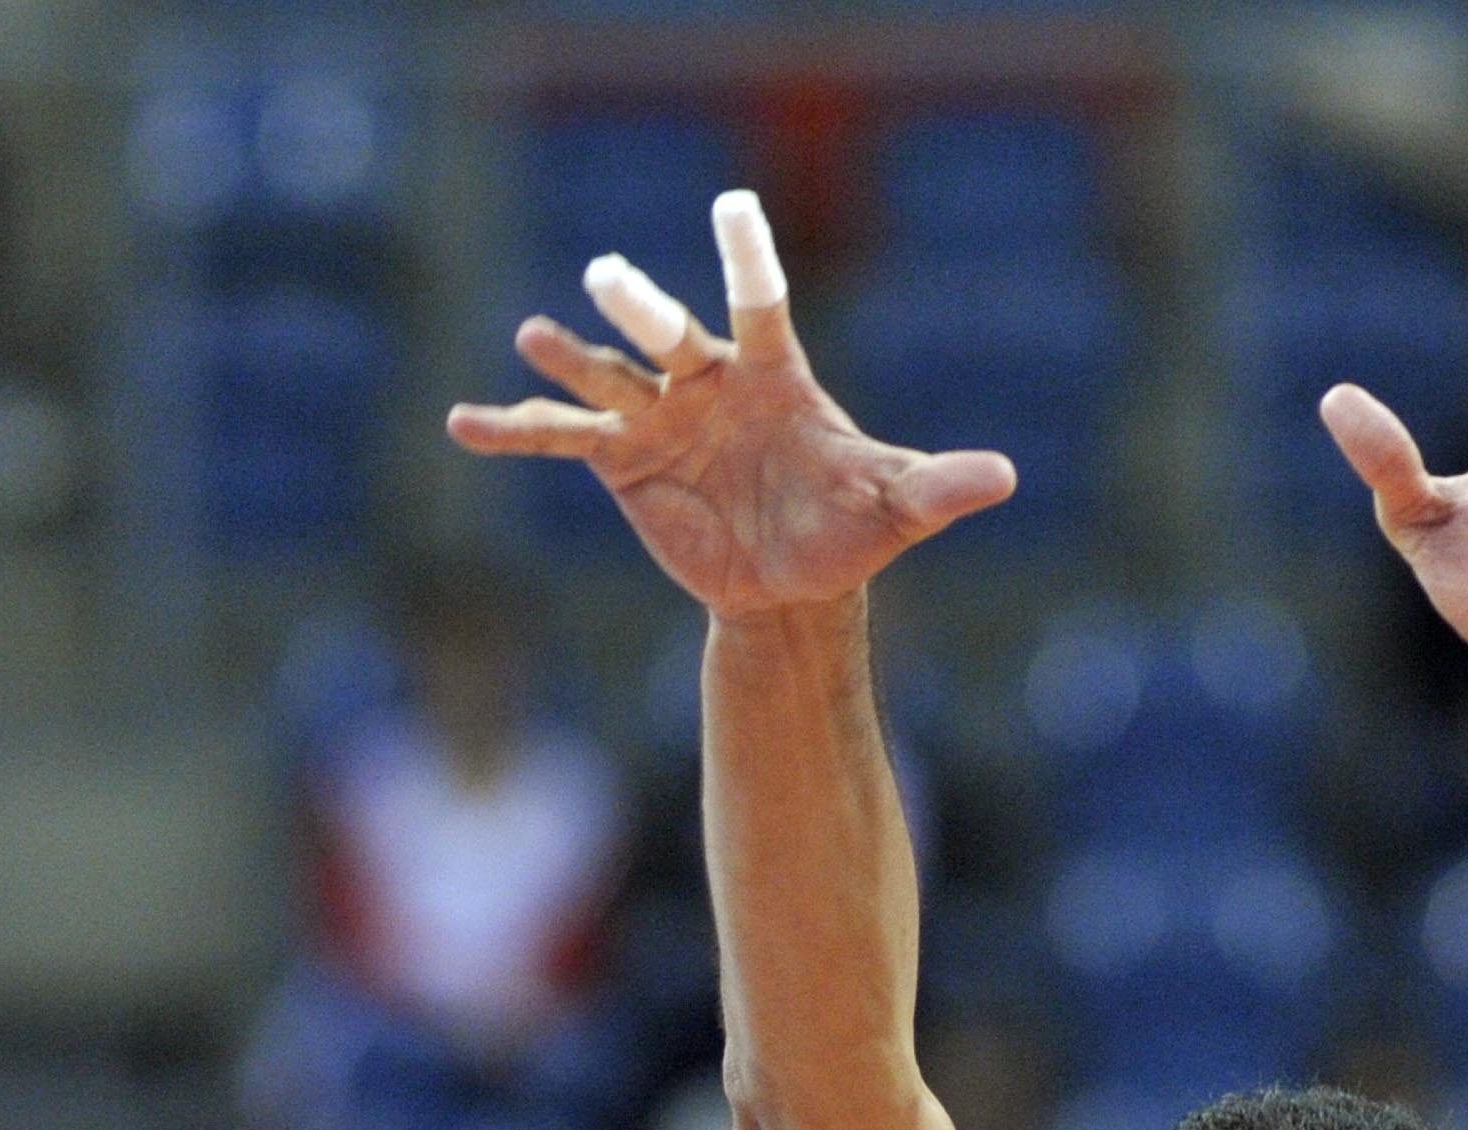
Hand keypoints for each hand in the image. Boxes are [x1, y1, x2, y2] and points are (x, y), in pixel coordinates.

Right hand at [450, 192, 1016, 619]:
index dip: (747, 258)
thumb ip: (938, 486)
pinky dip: (514, 430)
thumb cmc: (845, 530)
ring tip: (533, 335)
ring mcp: (659, 417)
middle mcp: (708, 381)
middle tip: (607, 278)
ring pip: (609, 377)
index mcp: (773, 373)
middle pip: (670, 334)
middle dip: (641, 310)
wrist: (789, 584)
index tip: (731, 206)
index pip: (760, 303)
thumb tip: (1003, 477)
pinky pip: (561, 438)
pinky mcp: (621, 461)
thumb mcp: (895, 508)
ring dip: (571, 359)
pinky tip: (464, 423)